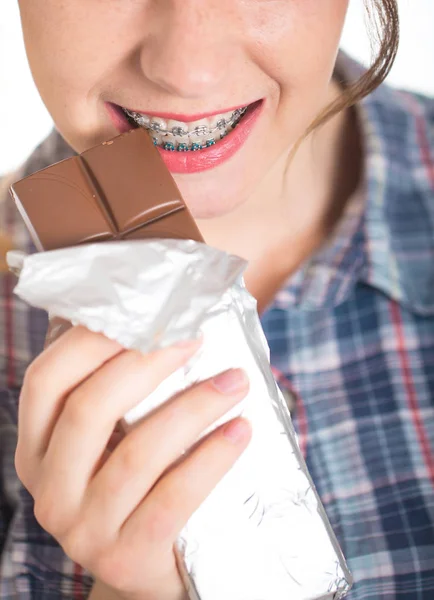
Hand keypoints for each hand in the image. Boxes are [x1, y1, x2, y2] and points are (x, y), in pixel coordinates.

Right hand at [15, 326, 250, 599]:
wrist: (152, 569)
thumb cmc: (139, 485)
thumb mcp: (113, 441)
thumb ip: (119, 391)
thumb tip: (164, 318)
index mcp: (38, 449)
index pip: (45, 381)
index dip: (91, 341)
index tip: (149, 315)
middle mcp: (50, 490)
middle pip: (88, 410)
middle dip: (148, 364)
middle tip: (197, 338)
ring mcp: (84, 530)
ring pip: (138, 452)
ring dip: (193, 407)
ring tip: (236, 381)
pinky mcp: (128, 557)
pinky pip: (174, 498)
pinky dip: (211, 458)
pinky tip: (241, 430)